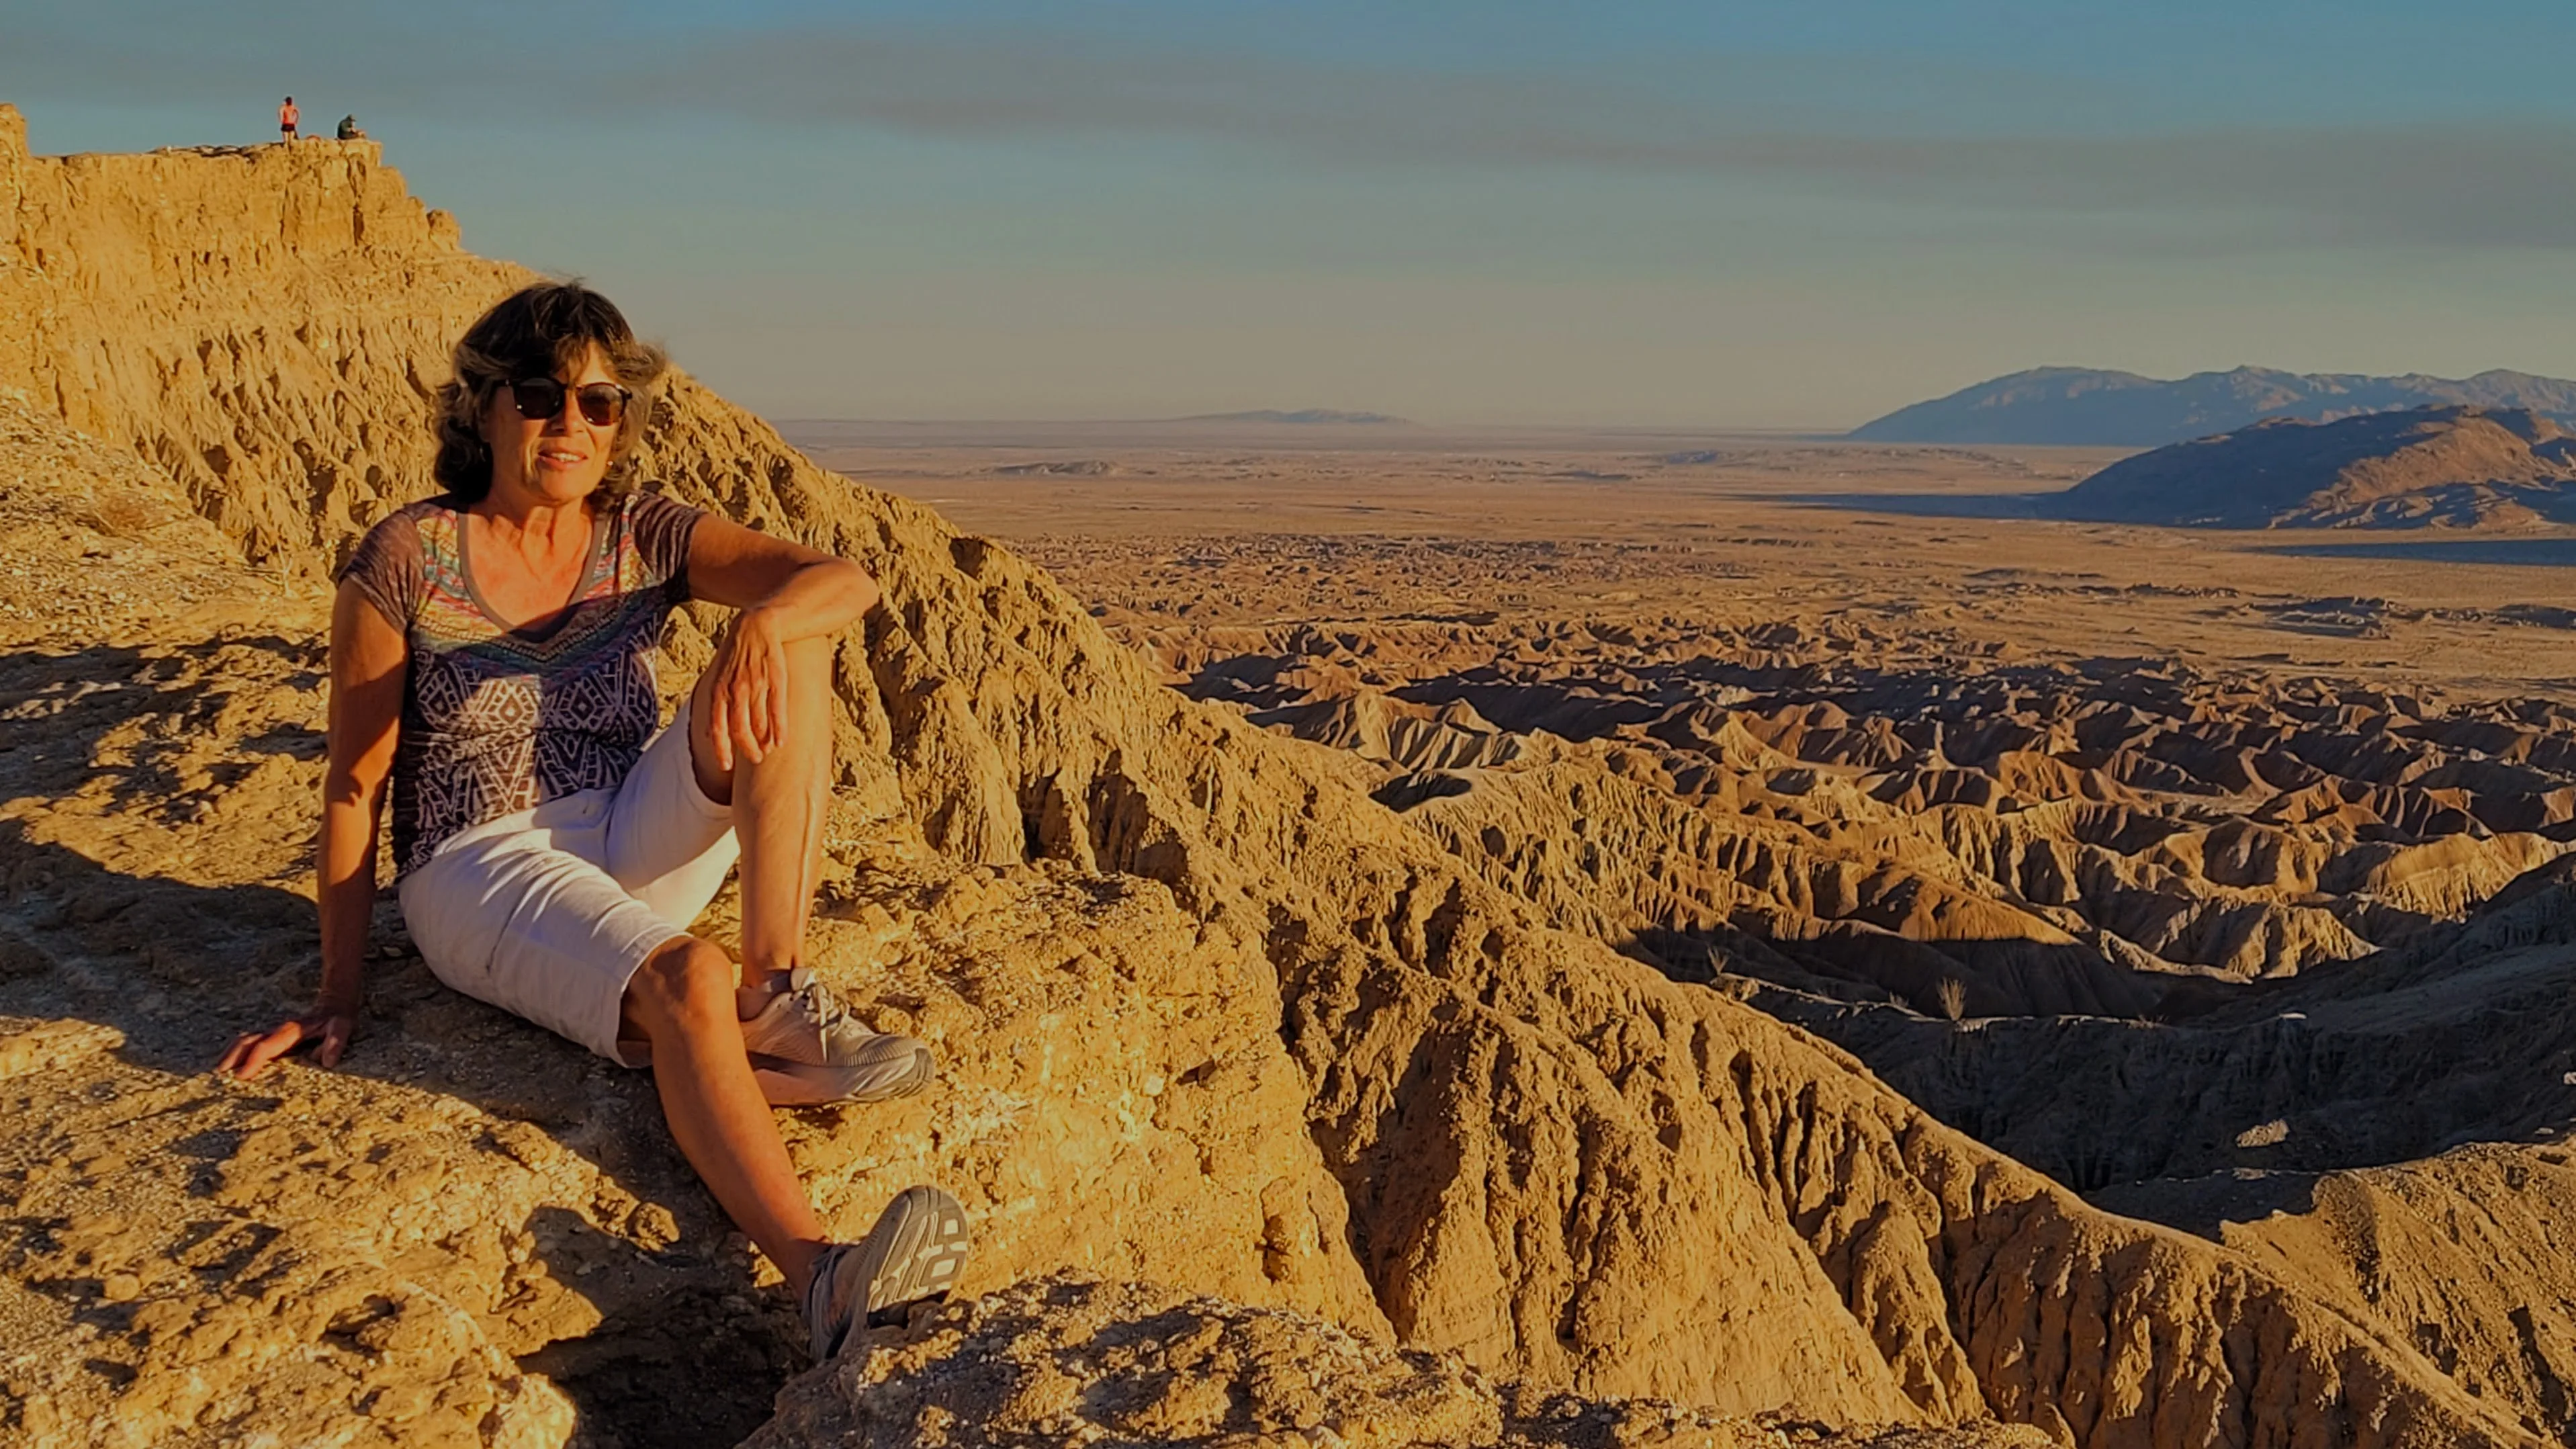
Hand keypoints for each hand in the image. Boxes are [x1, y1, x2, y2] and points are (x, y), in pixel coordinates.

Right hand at [215, 1005, 358, 1080]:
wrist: (333, 1002)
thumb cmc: (337, 1019)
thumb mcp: (343, 1028)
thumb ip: (335, 1042)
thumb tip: (327, 1061)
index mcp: (291, 1031)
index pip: (268, 1046)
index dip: (254, 1060)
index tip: (242, 1076)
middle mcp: (277, 1030)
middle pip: (248, 1041)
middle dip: (233, 1056)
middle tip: (219, 1075)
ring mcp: (272, 1032)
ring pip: (245, 1040)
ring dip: (231, 1053)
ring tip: (219, 1071)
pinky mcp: (271, 1035)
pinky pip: (250, 1042)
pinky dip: (237, 1051)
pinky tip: (230, 1064)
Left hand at [707, 607, 791, 771]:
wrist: (757, 625)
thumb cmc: (737, 655)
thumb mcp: (719, 677)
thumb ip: (716, 705)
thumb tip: (708, 733)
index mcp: (719, 690)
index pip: (717, 727)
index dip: (721, 750)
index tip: (726, 767)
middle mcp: (736, 689)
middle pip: (739, 729)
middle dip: (747, 749)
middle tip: (755, 758)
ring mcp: (757, 684)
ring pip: (759, 722)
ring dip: (764, 742)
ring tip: (768, 750)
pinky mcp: (776, 679)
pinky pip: (777, 709)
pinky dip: (779, 729)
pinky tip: (782, 742)